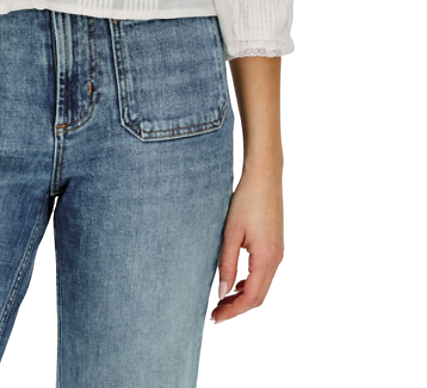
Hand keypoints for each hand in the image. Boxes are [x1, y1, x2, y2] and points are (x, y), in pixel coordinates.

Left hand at [210, 165, 283, 324]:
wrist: (265, 176)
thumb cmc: (247, 200)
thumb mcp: (231, 233)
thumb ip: (227, 264)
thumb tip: (223, 292)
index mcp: (266, 259)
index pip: (250, 298)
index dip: (233, 311)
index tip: (215, 318)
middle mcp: (276, 259)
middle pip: (259, 297)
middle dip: (238, 308)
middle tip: (217, 313)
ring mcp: (278, 253)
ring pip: (263, 286)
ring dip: (244, 296)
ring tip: (223, 300)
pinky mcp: (276, 246)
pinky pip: (265, 274)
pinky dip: (250, 283)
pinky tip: (236, 281)